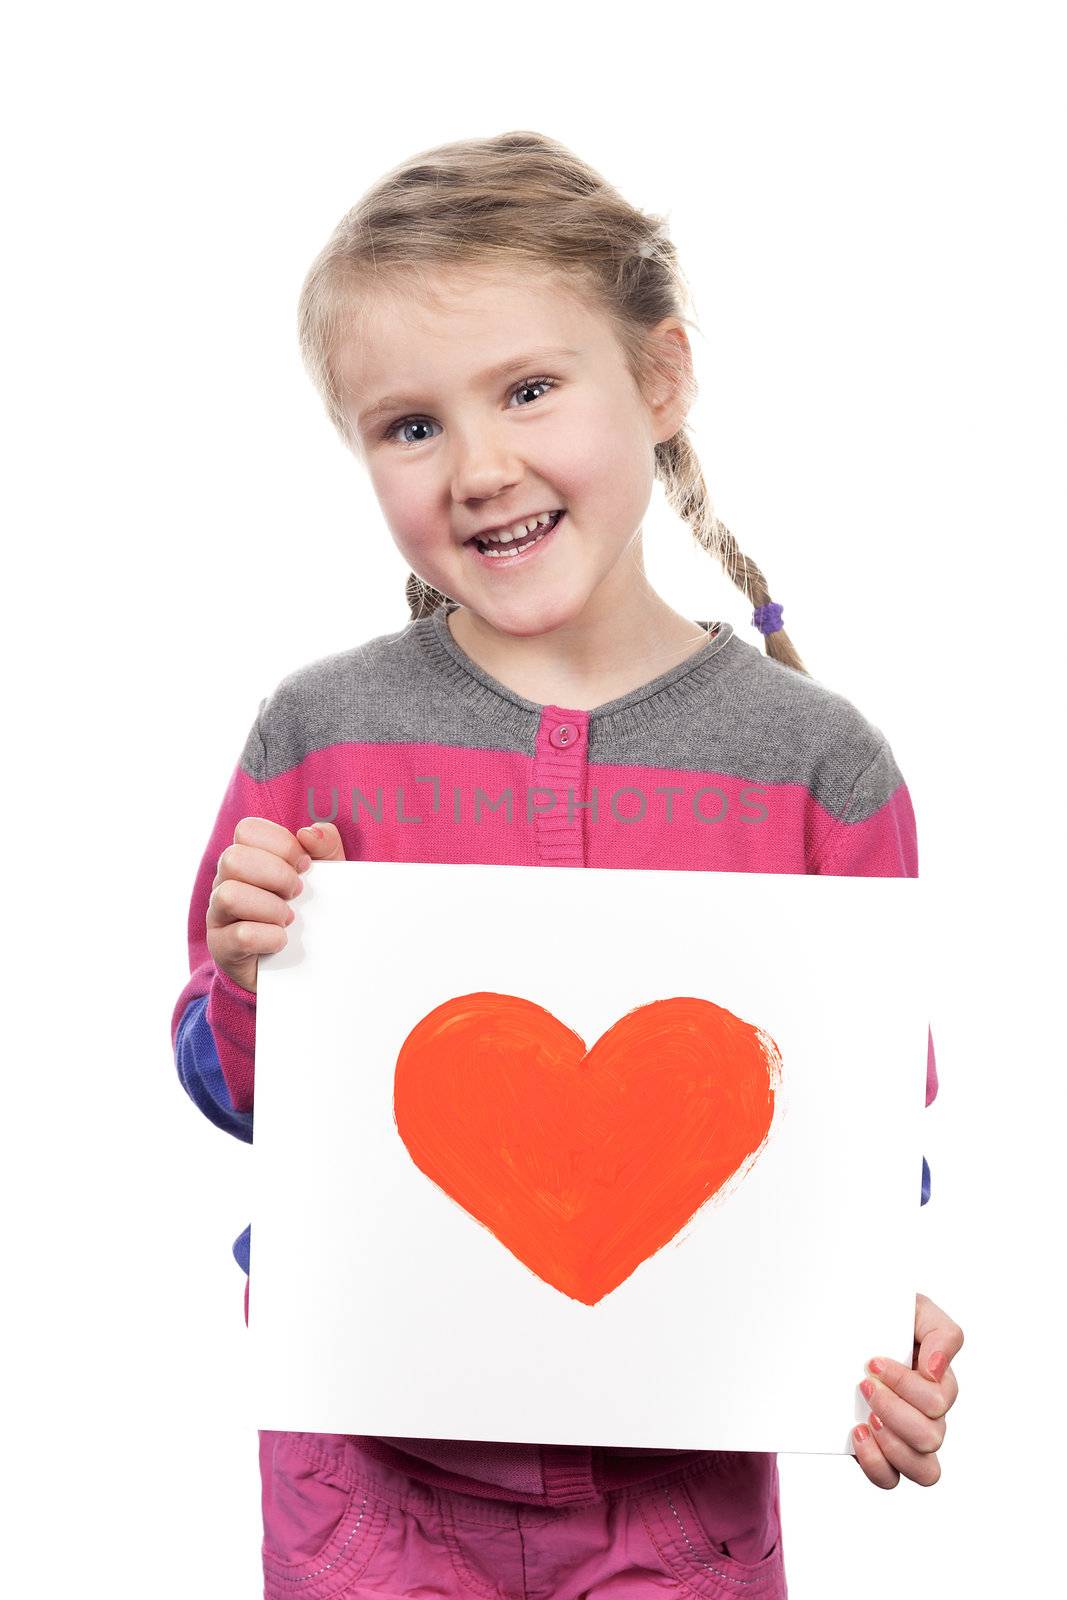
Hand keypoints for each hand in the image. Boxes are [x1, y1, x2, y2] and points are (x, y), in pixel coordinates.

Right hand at [207, 817, 345, 992]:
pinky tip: (281, 941)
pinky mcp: (222, 947)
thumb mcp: (327, 875)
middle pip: (232, 858)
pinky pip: (240, 936)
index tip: (305, 865)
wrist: (300, 964)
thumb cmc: (308, 911)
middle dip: (276, 875)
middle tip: (296, 893)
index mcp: (247, 857)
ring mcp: (219, 914)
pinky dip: (269, 937)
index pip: (247, 830)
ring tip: (288, 918)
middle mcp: (226, 881)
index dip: (281, 844)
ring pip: (229, 896)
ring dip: (270, 907)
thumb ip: (325, 846)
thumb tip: (308, 833)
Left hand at [852, 1291, 962, 1487]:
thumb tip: (936, 1370)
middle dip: (893, 1411)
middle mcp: (929, 1417)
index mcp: (940, 1385)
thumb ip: (941, 1333)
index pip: (938, 1400)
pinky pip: (890, 1479)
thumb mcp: (917, 1311)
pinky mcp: (881, 1453)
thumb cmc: (887, 1319)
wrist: (851, 1329)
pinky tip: (857, 1433)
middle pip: (931, 1437)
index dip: (905, 1385)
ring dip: (892, 1444)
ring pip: (924, 1470)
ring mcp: (906, 1439)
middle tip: (864, 1385)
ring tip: (865, 1417)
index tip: (872, 1362)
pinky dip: (875, 1463)